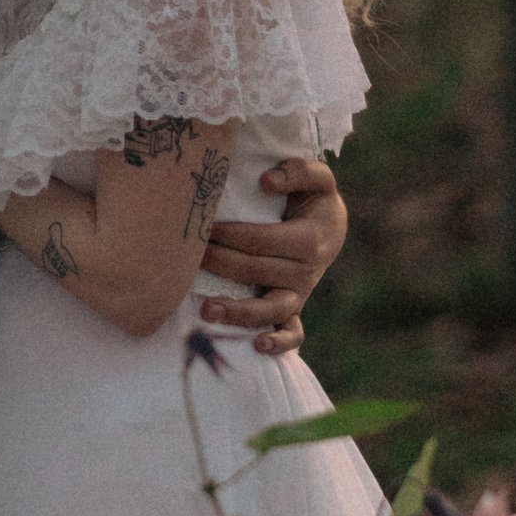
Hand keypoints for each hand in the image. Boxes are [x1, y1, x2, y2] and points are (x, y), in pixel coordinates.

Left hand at [198, 158, 345, 359]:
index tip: (202, 228)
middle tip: (186, 257)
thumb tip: (267, 181)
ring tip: (205, 310)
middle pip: (256, 271)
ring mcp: (299, 294)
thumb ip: (299, 170)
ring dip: (238, 312)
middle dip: (219, 263)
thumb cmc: (311, 198)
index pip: (262, 240)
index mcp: (309, 238)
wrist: (329, 227)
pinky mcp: (295, 309)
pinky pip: (293, 334)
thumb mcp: (317, 179)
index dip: (230, 236)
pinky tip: (256, 345)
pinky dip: (278, 343)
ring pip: (271, 309)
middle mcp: (306, 271)